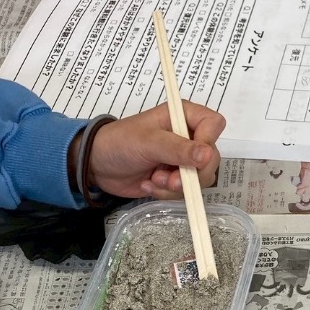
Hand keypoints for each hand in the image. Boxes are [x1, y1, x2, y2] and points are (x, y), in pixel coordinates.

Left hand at [84, 101, 224, 197]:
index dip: (208, 142)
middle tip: (169, 180)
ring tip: (154, 181)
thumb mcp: (148, 142)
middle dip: (191, 174)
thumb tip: (208, 155)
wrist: (96, 165)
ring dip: (176, 186)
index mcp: (184, 116)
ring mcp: (182, 159)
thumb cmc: (119, 142)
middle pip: (211, 157)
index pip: (213, 124)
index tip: (194, 158)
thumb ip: (178, 149)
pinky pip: (185, 191)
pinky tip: (148, 185)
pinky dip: (167, 193)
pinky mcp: (175, 177)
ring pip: (200, 178)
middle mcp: (188, 136)